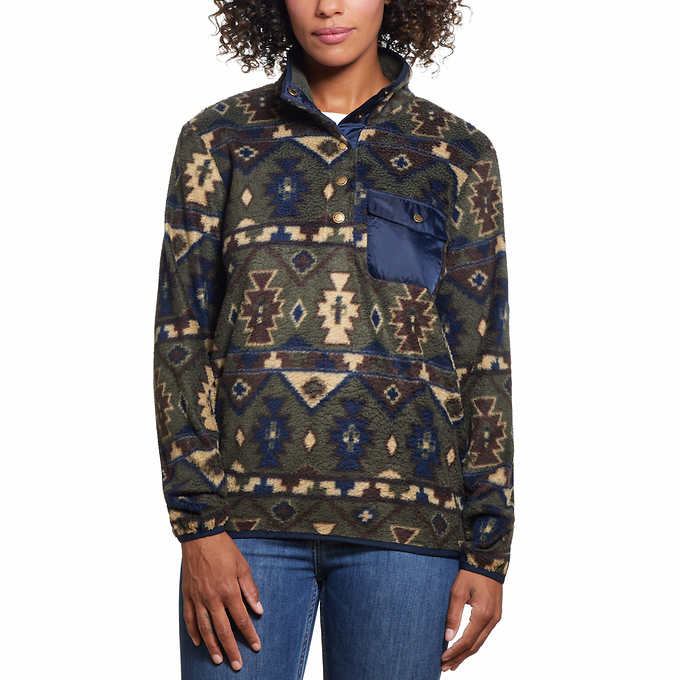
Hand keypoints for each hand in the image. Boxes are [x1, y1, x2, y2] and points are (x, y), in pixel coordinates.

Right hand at [181, 532, 262, 669]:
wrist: (200, 536)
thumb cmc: (223, 548)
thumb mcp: (242, 566)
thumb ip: (250, 589)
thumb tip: (258, 609)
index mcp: (229, 590)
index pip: (241, 619)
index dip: (249, 634)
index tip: (256, 646)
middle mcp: (212, 598)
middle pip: (222, 630)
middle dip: (231, 649)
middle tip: (237, 665)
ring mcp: (198, 598)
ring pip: (204, 629)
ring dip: (212, 646)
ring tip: (218, 660)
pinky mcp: (187, 595)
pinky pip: (189, 618)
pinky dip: (193, 632)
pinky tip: (198, 642)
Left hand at [440, 569, 501, 671]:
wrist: (488, 561)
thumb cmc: (471, 574)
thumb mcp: (458, 591)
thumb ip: (453, 615)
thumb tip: (448, 637)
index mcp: (482, 614)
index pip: (466, 641)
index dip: (454, 652)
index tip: (442, 659)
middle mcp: (492, 620)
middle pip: (474, 646)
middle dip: (459, 658)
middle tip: (445, 667)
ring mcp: (495, 618)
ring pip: (480, 642)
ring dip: (466, 654)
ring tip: (454, 663)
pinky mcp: (495, 615)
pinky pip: (484, 635)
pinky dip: (473, 644)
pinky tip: (465, 648)